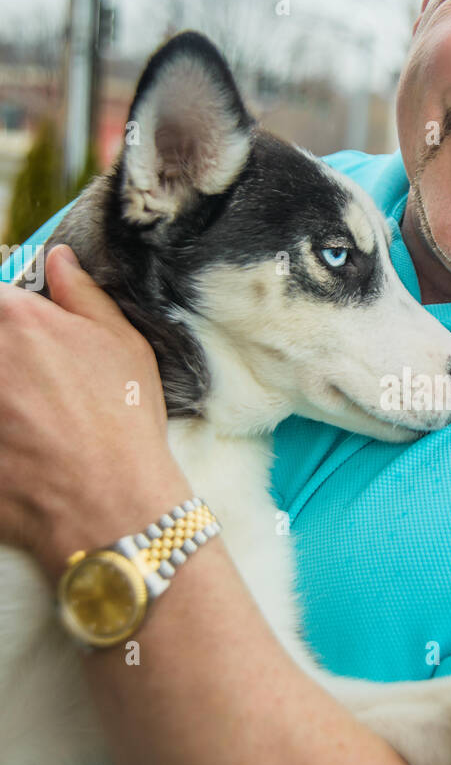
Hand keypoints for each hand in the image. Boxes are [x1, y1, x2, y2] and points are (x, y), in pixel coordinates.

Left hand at [0, 245, 188, 577]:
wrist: (109, 505)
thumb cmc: (123, 424)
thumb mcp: (123, 346)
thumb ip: (82, 294)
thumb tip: (58, 259)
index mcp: (18, 319)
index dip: (4, 314)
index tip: (16, 332)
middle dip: (4, 358)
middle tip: (30, 388)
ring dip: (1, 398)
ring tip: (23, 417)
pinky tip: (14, 443)